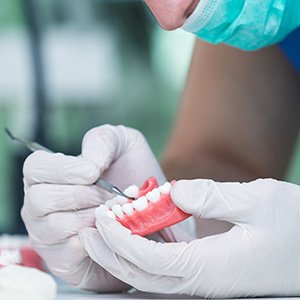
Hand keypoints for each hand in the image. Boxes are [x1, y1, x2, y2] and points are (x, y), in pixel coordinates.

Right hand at [21, 125, 184, 290]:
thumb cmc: (132, 175)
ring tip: (116, 211)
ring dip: (93, 217)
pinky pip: (69, 251)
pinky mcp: (62, 259)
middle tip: (112, 195)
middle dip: (83, 195)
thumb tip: (88, 164)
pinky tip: (112, 229)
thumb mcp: (123, 145)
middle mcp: (40, 204)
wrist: (148, 210)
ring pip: (55, 225)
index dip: (62, 169)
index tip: (92, 172)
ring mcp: (48, 234)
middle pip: (41, 199)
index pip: (35, 167)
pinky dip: (96, 238)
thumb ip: (102, 141)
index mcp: (49, 174)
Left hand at [80, 178, 299, 296]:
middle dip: (111, 253)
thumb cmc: (294, 228)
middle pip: (142, 275)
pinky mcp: (208, 275)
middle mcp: (202, 281)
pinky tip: (136, 238)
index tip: (103, 219)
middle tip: (90, 229)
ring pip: (151, 276)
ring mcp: (205, 282)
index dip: (121, 241)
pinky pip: (165, 270)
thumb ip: (212, 196)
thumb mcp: (258, 201)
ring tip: (103, 233)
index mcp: (210, 267)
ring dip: (123, 255)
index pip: (150, 260)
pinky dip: (142, 255)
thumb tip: (174, 192)